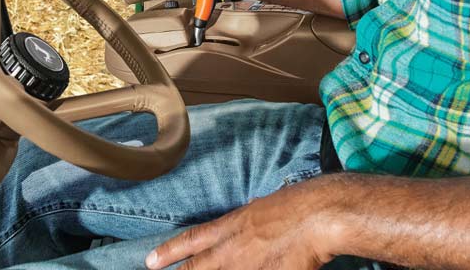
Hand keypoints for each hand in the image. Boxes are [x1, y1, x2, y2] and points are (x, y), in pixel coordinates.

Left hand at [145, 177, 339, 269]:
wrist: (318, 216)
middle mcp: (233, 249)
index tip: (150, 261)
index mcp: (232, 226)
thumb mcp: (262, 207)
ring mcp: (248, 267)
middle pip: (198, 268)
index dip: (170, 251)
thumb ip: (247, 222)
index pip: (193, 240)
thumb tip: (244, 222)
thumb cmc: (297, 205)